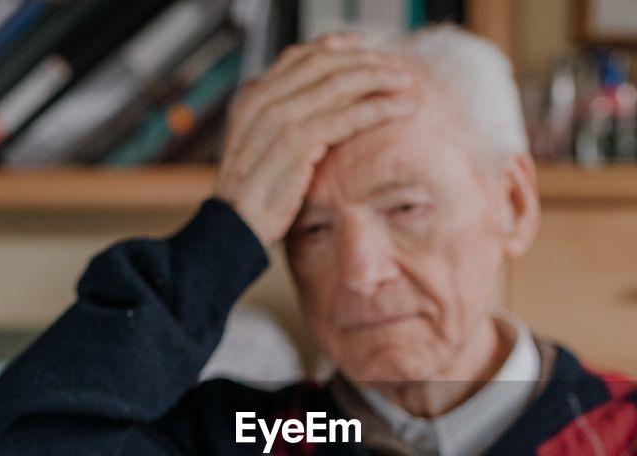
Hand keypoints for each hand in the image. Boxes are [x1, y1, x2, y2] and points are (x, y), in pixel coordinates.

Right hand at [213, 31, 415, 248]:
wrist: (232, 227)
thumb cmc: (251, 197)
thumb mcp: (257, 150)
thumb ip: (272, 123)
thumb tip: (297, 108)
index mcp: (253, 98)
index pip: (298, 57)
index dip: (333, 47)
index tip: (361, 47)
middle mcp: (263, 100)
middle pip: (322, 63)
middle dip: (364, 61)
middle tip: (394, 66)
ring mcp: (279, 118)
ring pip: (338, 84)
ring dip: (377, 79)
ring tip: (404, 82)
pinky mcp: (297, 141)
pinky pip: (346, 116)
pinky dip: (377, 109)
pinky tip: (398, 108)